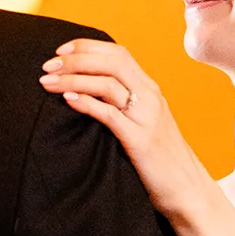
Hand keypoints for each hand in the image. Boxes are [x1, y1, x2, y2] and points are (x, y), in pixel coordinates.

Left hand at [40, 39, 205, 220]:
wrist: (186, 188)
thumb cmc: (159, 159)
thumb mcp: (144, 123)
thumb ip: (124, 105)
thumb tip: (89, 95)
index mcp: (151, 89)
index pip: (119, 54)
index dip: (87, 47)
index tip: (61, 50)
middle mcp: (150, 97)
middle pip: (112, 62)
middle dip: (76, 58)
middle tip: (48, 64)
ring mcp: (146, 117)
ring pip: (108, 84)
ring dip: (73, 79)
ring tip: (48, 82)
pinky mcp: (140, 140)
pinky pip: (110, 114)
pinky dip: (86, 103)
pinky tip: (67, 100)